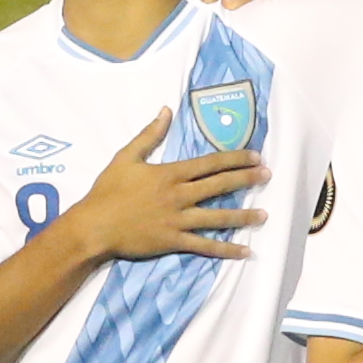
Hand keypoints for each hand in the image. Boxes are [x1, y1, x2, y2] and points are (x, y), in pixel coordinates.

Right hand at [58, 110, 262, 263]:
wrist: (94, 225)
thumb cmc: (107, 191)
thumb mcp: (126, 157)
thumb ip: (148, 135)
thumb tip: (165, 111)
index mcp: (170, 174)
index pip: (209, 163)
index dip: (235, 159)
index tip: (255, 156)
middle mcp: (179, 195)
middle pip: (219, 186)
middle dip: (246, 180)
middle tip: (268, 176)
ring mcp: (178, 220)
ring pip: (217, 217)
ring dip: (243, 216)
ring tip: (264, 216)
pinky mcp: (173, 241)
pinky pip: (204, 246)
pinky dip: (226, 250)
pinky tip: (245, 251)